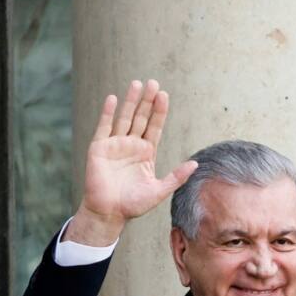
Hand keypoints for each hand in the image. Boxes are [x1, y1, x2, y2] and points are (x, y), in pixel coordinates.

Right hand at [64, 80, 197, 245]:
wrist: (109, 213)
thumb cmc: (133, 204)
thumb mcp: (159, 190)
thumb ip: (176, 177)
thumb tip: (195, 164)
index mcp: (146, 152)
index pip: (154, 126)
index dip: (159, 111)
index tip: (164, 95)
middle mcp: (131, 145)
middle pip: (141, 118)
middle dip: (147, 101)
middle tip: (153, 82)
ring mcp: (115, 145)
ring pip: (124, 118)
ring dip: (130, 101)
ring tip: (136, 83)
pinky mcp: (99, 148)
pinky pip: (104, 127)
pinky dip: (108, 113)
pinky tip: (113, 98)